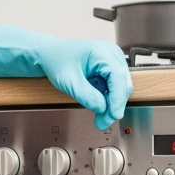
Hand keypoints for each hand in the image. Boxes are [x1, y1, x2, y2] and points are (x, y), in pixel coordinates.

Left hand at [0, 25, 132, 129]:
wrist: (52, 55)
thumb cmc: (58, 61)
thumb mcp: (69, 81)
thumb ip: (87, 96)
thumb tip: (103, 108)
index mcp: (102, 52)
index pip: (118, 77)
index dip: (118, 98)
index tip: (114, 115)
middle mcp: (112, 55)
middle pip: (123, 85)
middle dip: (114, 106)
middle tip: (101, 122)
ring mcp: (113, 62)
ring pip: (121, 89)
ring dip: (111, 105)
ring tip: (98, 116)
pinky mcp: (111, 71)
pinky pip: (115, 89)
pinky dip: (108, 100)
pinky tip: (98, 105)